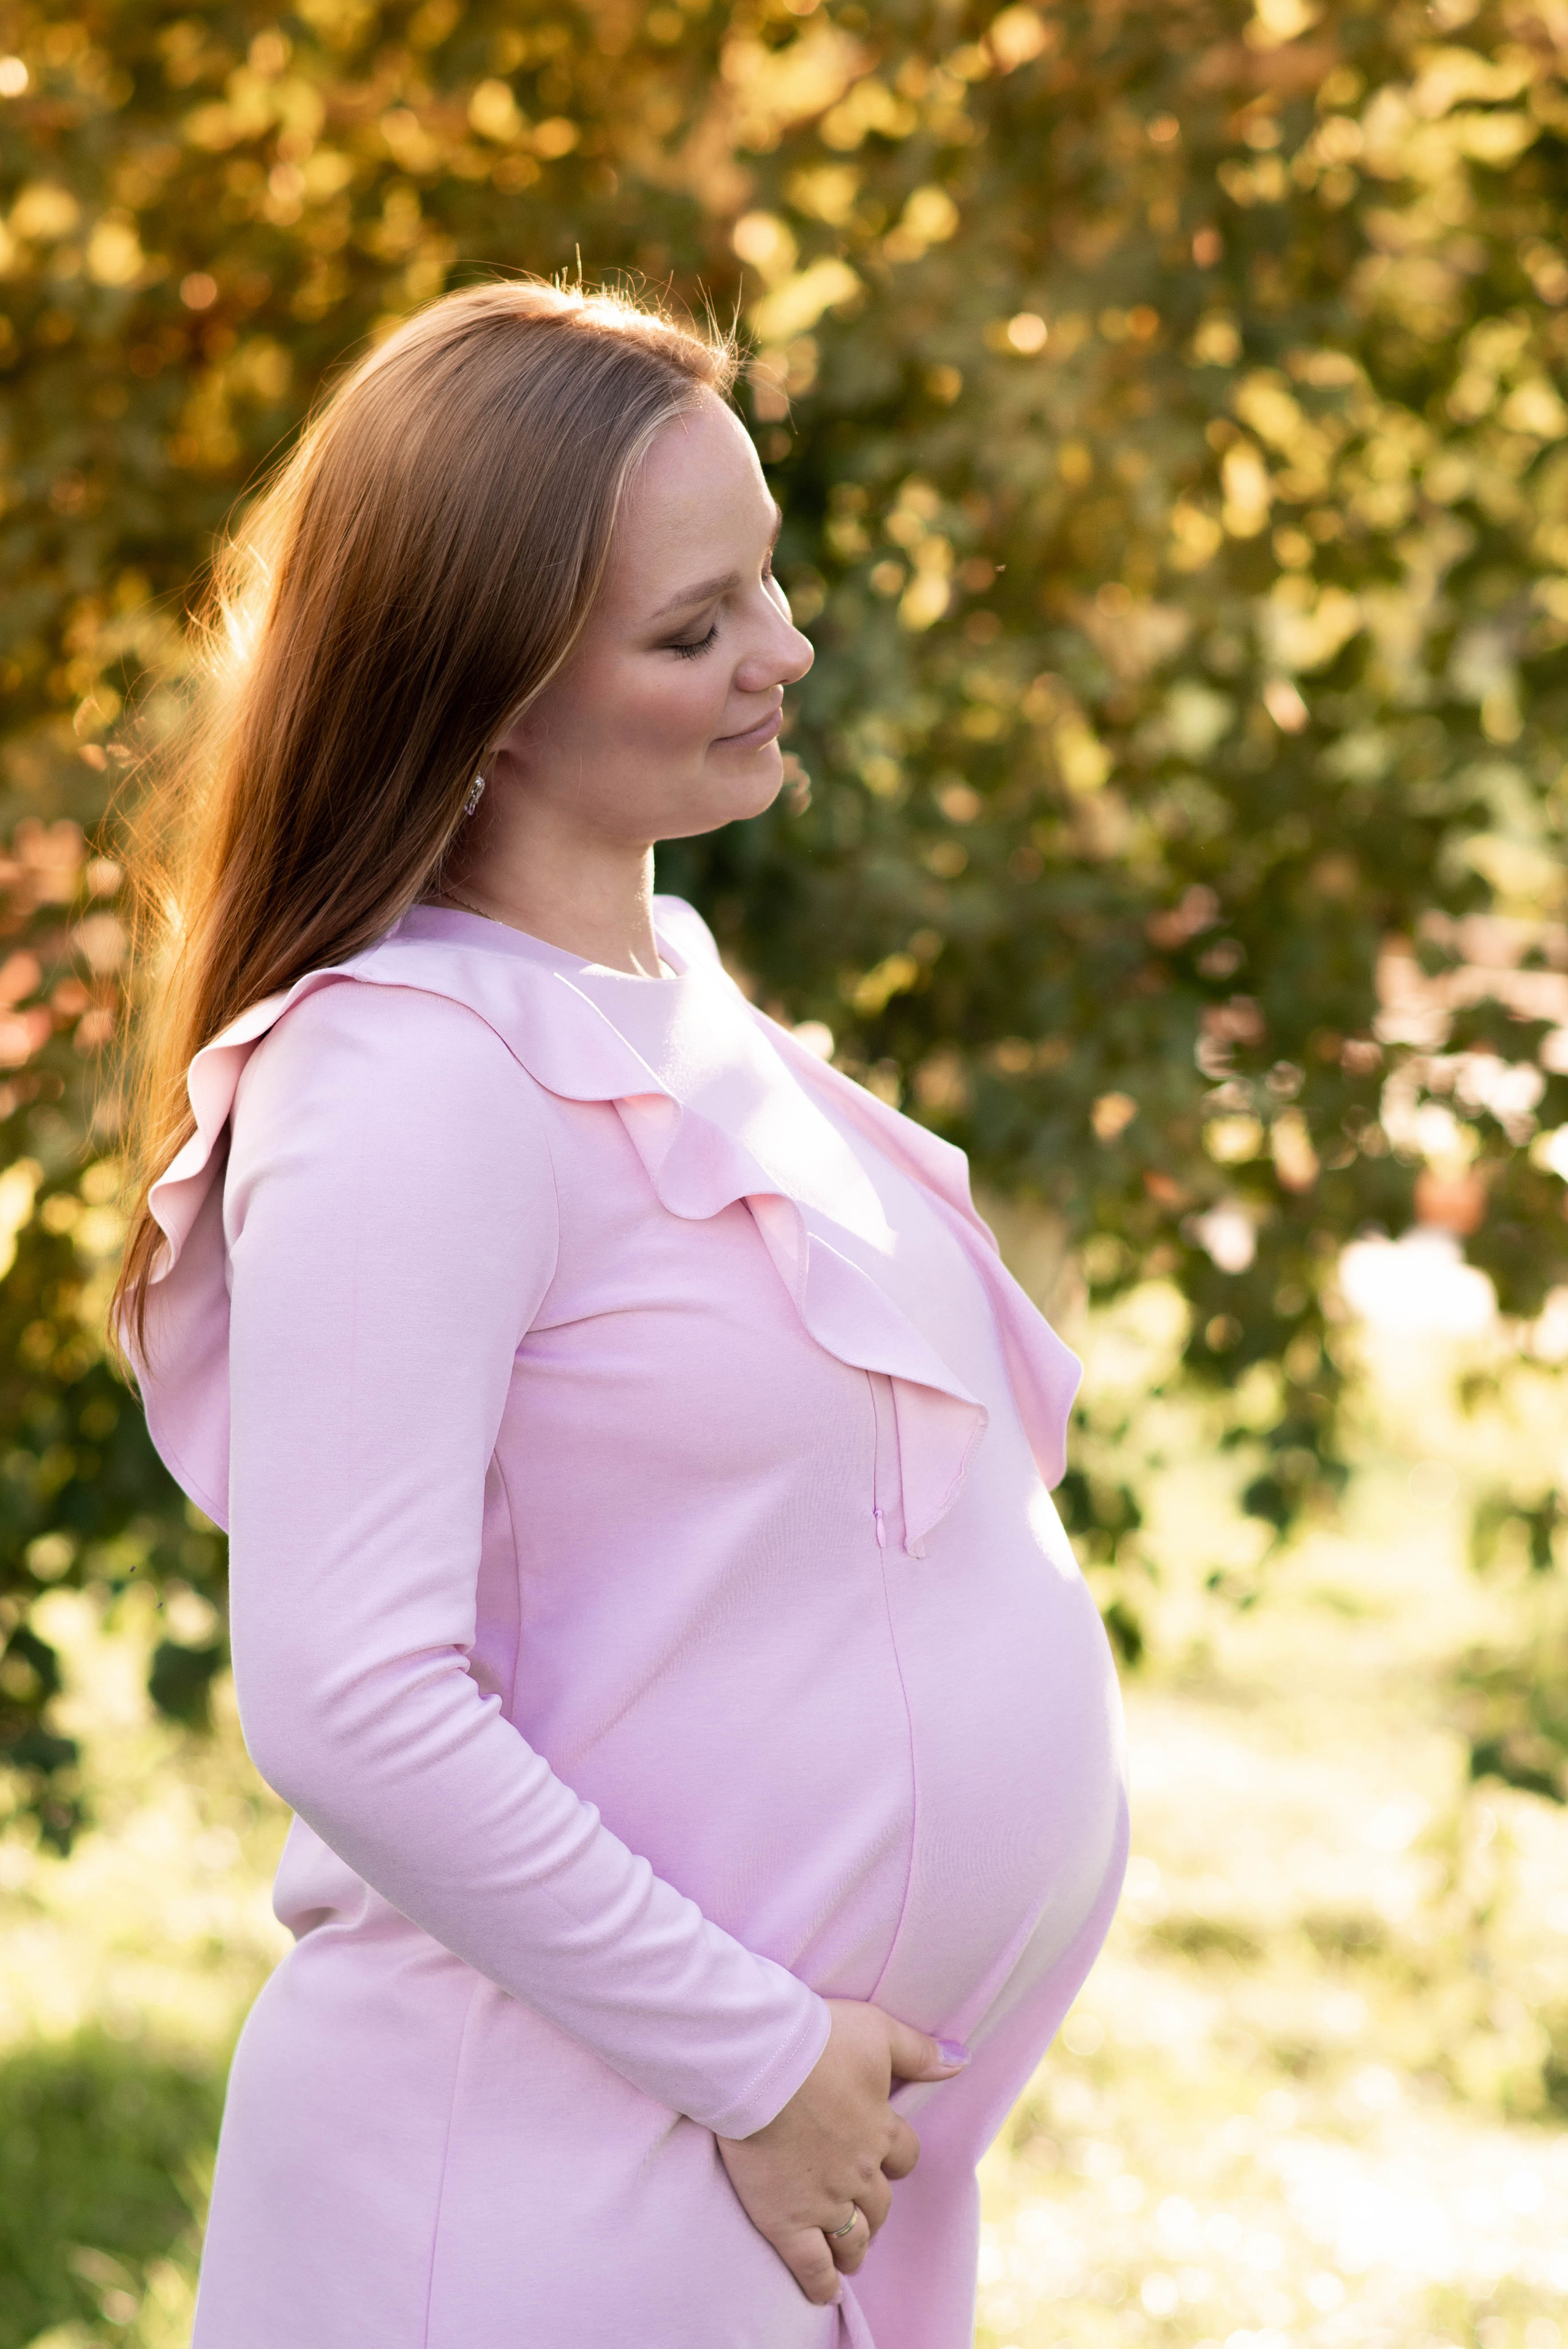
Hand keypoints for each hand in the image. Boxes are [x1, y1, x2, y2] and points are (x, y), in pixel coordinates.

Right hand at [716, 2001, 968, 2304]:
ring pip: (852, 2238)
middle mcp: (859, 2171)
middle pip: (879, 2202)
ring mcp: (824, 2201)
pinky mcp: (787, 2220)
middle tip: (864, 2211)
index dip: (897, 2158)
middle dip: (875, 2208)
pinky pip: (811, 2265)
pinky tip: (825, 2292)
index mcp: (881, 2128)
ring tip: (851, 2254)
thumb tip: (961, 2061)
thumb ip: (919, 2052)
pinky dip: (821, 2283)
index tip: (886, 2159)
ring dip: (856, 2247)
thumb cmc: (818, 2039)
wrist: (763, 2062)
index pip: (904, 2155)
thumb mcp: (876, 2031)